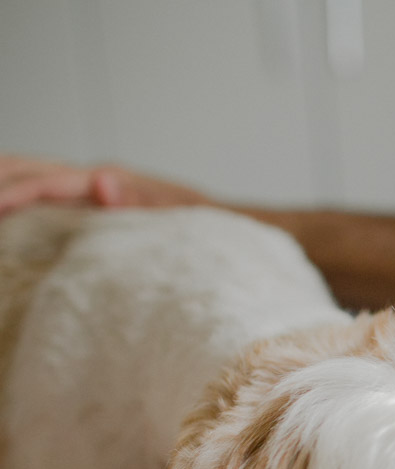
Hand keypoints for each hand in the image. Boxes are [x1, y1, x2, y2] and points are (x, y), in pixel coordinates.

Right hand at [0, 155, 208, 215]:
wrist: (221, 222)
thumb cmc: (201, 222)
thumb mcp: (177, 214)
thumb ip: (140, 200)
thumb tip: (102, 181)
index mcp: (110, 180)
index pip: (50, 182)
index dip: (17, 193)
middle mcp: (95, 179)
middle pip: (30, 169)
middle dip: (0, 179)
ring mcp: (92, 189)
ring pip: (33, 176)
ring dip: (6, 182)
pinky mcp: (93, 203)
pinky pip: (46, 196)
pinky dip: (20, 197)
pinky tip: (6, 211)